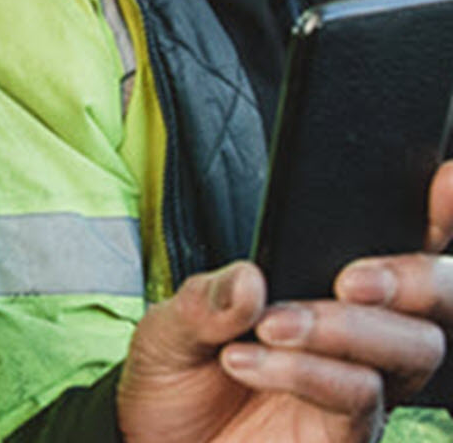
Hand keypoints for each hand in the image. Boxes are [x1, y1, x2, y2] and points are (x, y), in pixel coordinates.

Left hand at [117, 160, 452, 442]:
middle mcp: (358, 337)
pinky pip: (356, 398)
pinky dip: (304, 371)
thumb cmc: (175, 374)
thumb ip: (204, 296)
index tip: (446, 179)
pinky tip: (246, 358)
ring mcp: (359, 389)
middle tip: (354, 279)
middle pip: (435, 304)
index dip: (439, 212)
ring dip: (343, 329)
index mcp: (322, 286)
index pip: (396, 243)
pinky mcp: (345, 436)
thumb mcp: (170, 322)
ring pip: (407, 350)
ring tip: (273, 324)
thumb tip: (252, 279)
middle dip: (414, 278)